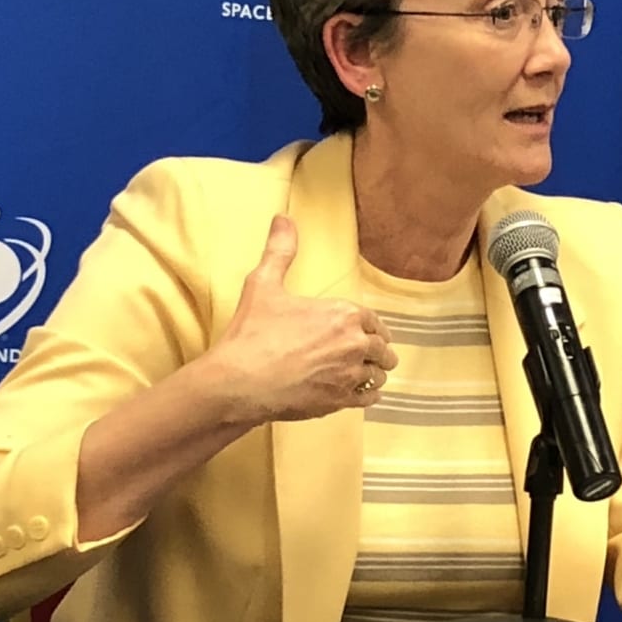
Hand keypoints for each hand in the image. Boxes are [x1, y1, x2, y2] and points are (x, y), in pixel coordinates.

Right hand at [203, 215, 398, 423]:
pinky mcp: (340, 402)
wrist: (239, 381)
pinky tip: (359, 393)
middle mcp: (354, 344)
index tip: (368, 332)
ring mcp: (349, 375)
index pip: (374, 321)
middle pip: (382, 349)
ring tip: (364, 374)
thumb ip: (280, 251)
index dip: (371, 327)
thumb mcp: (263, 284)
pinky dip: (367, 395)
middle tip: (370, 355)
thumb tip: (283, 219)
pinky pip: (369, 398)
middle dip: (376, 351)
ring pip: (378, 375)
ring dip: (373, 373)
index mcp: (344, 314)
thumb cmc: (252, 333)